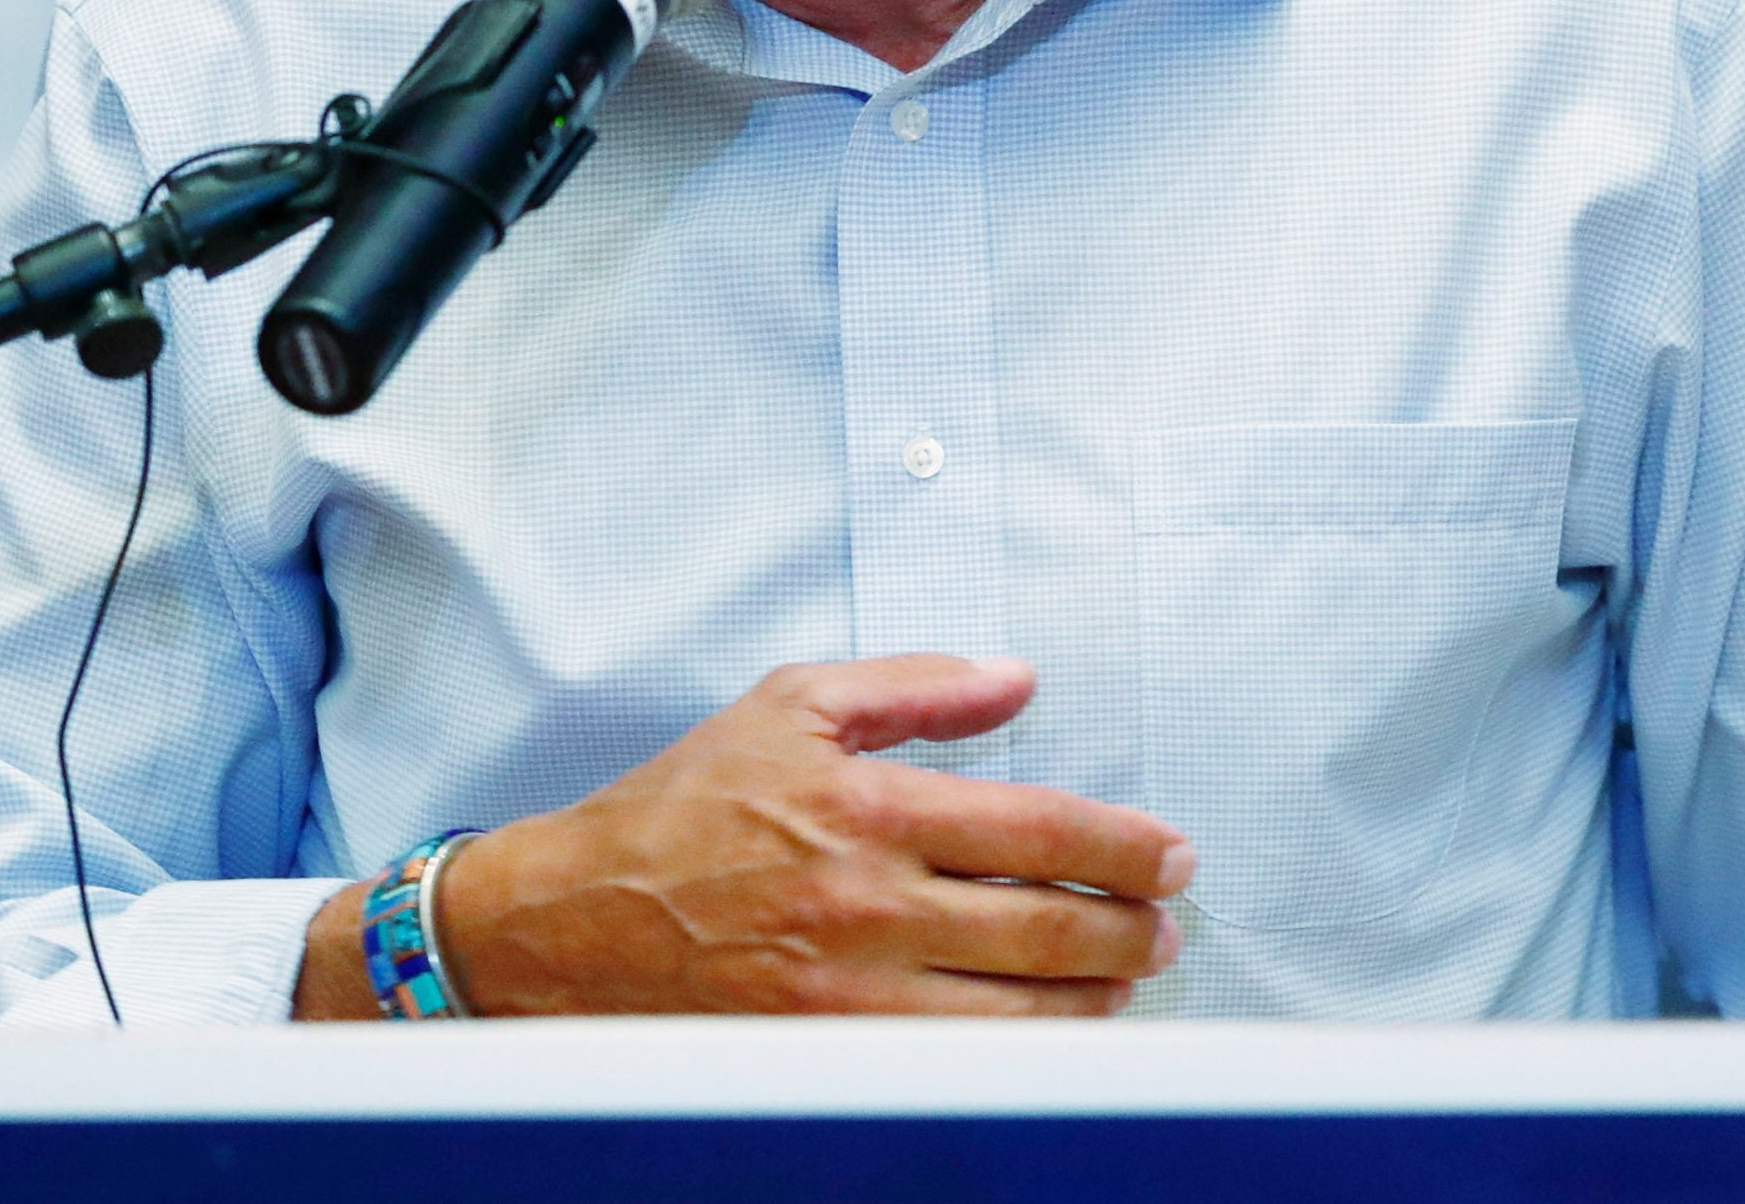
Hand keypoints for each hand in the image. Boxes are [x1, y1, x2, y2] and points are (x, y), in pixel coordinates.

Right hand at [294, 654, 1193, 1017]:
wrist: (573, 923)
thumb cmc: (687, 804)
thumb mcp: (793, 703)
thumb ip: (916, 684)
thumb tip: (1019, 676)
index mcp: (867, 806)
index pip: (1040, 831)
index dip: (1126, 847)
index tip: (1171, 853)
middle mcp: (866, 906)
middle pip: (1048, 933)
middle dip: (1133, 928)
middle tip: (1169, 920)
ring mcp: (848, 998)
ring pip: (1018, 1017)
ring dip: (1096, 997)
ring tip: (1128, 974)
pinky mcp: (826, 1058)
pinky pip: (961, 1067)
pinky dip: (1027, 1052)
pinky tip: (1054, 1030)